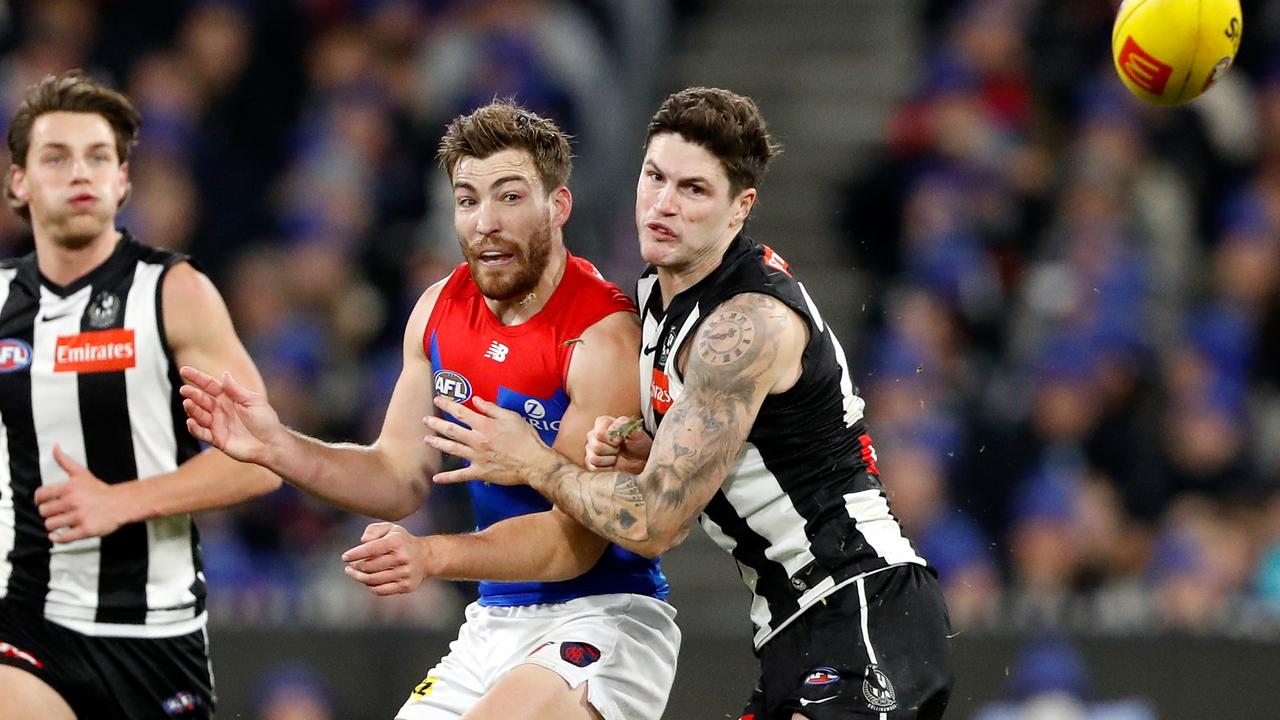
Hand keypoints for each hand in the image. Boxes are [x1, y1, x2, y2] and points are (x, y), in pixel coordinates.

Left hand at [35, 445, 129, 542]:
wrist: (120, 503)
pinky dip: (57, 538)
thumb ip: (64, 460)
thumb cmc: (99, 490)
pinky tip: (59, 535)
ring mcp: (79, 517)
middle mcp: (73, 502)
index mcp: (69, 488)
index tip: (45, 503)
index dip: (40, 500)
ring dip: (53, 525)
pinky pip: (63, 538)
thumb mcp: (81, 473)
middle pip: (44, 512)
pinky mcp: (85, 530)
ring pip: (50, 525)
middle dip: (49, 513)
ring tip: (61, 522)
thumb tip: (55, 445)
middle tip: (58, 512)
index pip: (41, 495)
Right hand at [179, 366, 281, 466]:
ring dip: (192, 410)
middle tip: (184, 390)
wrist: (271, 444)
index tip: (184, 370)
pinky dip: (194, 428)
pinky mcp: (216, 439)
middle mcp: (220, 410)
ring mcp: (217, 424)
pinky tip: (190, 422)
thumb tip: (224, 374)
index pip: (209, 385)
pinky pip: (202, 433)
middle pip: (202, 399)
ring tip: (187, 404)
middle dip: (192, 394)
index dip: (197, 378)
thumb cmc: (265, 421)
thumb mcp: (253, 401)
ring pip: (199, 415)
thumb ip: (236, 390)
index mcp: (229, 398)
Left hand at [341, 522, 433, 595]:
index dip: (354, 554)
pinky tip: (367, 581)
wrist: (426, 557)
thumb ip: (374, 530)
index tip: (345, 557)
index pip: (370, 549)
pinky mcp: (406, 586)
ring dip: (359, 577)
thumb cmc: (402, 542)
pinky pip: (381, 590)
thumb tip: (363, 541)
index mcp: (396, 542)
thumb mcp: (390, 529)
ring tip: (353, 573)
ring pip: (372, 580)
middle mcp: (402, 558)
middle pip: (368, 566)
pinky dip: (370, 586)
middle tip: (350, 566)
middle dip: (355, 566)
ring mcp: (404, 573)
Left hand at [424, 395, 555, 485]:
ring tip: (426, 440)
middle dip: (437, 424)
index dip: (448, 405)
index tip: (437, 399)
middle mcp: (476, 440)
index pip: (461, 413)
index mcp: (484, 425)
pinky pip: (460, 476)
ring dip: (438, 444)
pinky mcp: (479, 472)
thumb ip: (492, 409)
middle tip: (425, 420)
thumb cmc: (525, 438)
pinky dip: (447, 478)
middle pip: (452, 430)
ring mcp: (476, 457)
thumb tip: (476, 400)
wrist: (533, 463)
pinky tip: (436, 478)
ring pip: (452, 449)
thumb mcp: (511, 417)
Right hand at [585, 415, 650, 472]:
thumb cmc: (637, 442)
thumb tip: (612, 428)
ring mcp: (590, 448)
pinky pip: (593, 467)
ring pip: (594, 458)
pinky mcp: (590, 461)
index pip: (599, 433)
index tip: (621, 440)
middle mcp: (593, 434)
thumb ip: (625, 425)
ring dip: (610, 460)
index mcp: (602, 422)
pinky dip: (607, 467)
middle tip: (620, 448)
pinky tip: (613, 462)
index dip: (612, 440)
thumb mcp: (636, 432)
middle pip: (596, 446)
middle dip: (613, 450)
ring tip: (617, 455)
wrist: (641, 457)